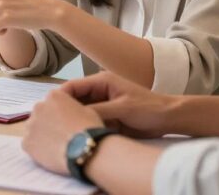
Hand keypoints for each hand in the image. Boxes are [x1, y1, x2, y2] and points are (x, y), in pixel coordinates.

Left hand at [23, 89, 103, 174]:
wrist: (85, 149)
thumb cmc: (89, 129)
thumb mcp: (86, 110)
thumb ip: (71, 108)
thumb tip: (67, 114)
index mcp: (54, 95)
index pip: (52, 102)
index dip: (60, 113)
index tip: (66, 122)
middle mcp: (38, 106)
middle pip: (41, 114)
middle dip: (48, 122)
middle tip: (61, 135)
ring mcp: (30, 124)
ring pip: (34, 128)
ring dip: (41, 134)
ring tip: (56, 146)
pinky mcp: (26, 142)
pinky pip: (29, 143)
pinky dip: (37, 148)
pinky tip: (50, 153)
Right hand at [62, 71, 176, 138]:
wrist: (169, 118)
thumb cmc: (148, 108)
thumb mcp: (121, 108)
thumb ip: (98, 111)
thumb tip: (75, 117)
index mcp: (102, 81)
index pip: (73, 86)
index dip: (59, 97)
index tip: (48, 109)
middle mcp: (100, 91)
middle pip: (74, 99)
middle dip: (64, 110)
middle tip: (53, 124)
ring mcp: (103, 105)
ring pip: (81, 112)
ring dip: (74, 120)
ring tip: (62, 131)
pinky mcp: (108, 117)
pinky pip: (91, 121)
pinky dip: (85, 127)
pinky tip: (78, 136)